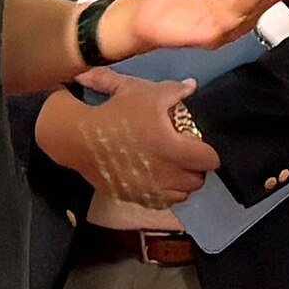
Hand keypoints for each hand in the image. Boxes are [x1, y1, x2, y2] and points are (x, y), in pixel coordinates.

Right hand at [38, 71, 214, 210]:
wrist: (79, 138)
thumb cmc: (115, 112)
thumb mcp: (143, 92)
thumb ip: (174, 90)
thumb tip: (193, 86)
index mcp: (173, 147)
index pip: (209, 160)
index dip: (209, 152)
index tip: (201, 144)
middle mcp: (165, 174)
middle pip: (198, 181)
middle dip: (197, 169)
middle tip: (188, 155)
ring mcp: (149, 189)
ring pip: (182, 195)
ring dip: (182, 183)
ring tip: (174, 168)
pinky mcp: (134, 197)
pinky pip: (160, 203)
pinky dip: (164, 193)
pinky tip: (157, 179)